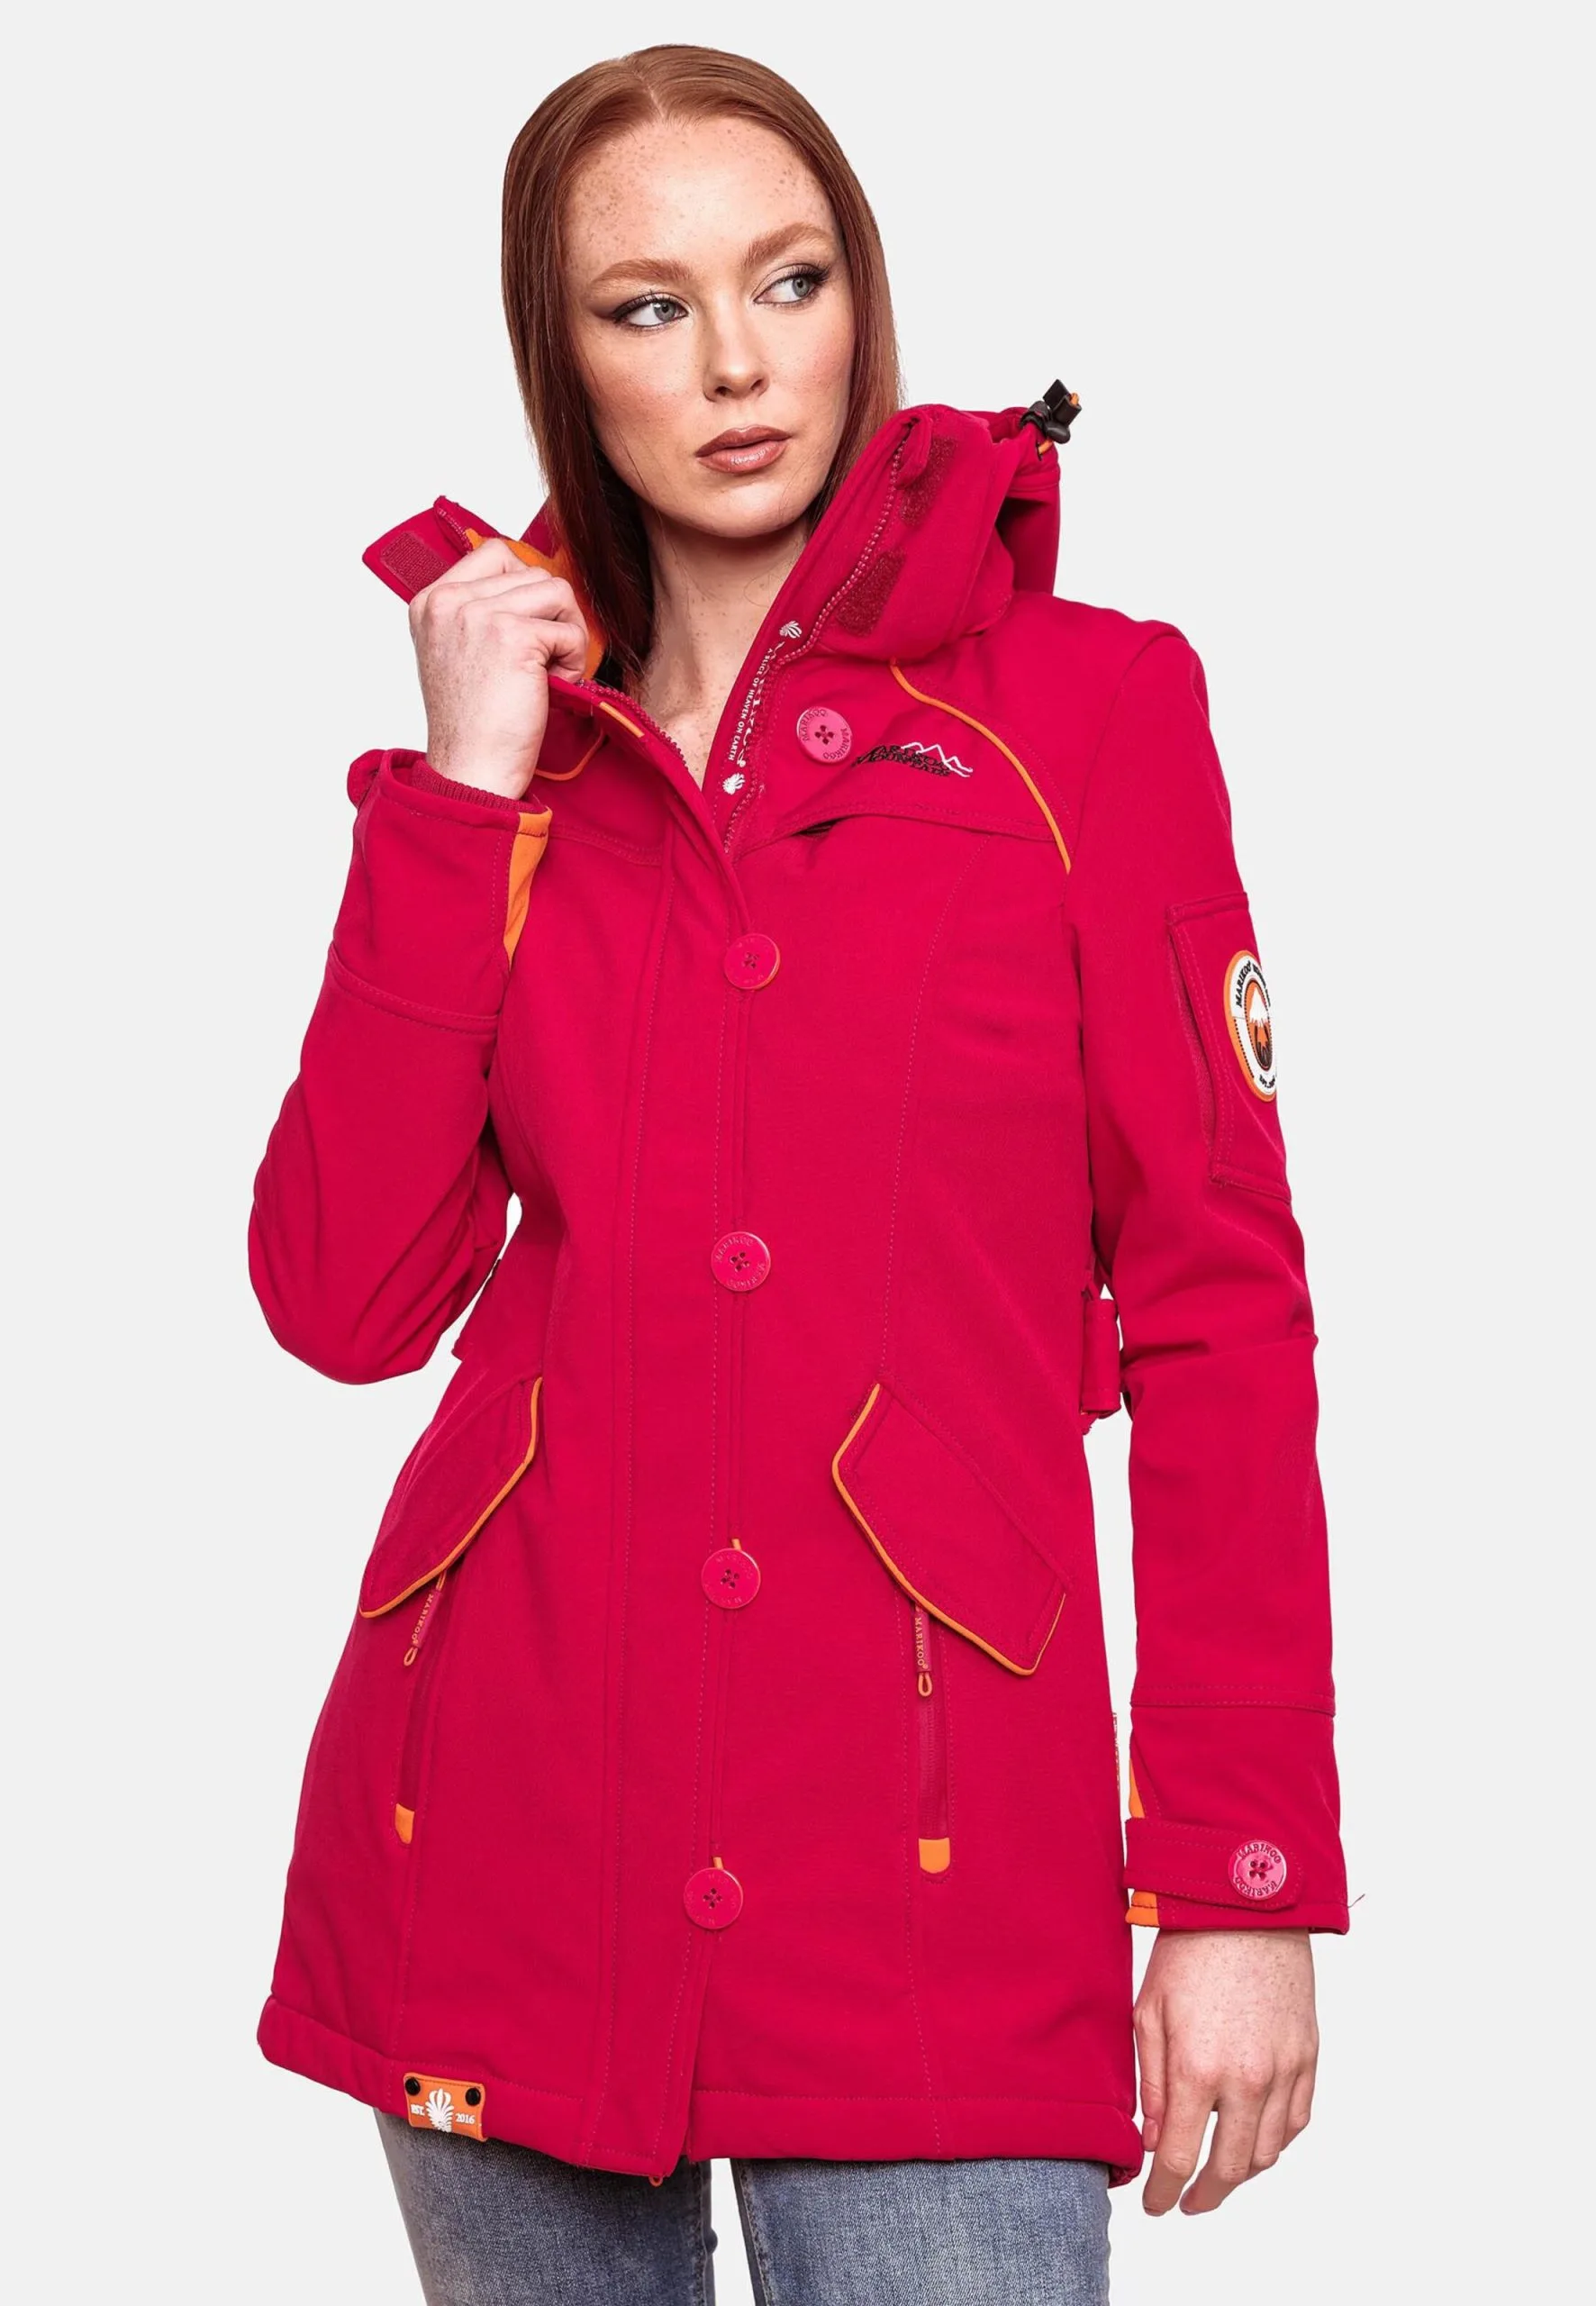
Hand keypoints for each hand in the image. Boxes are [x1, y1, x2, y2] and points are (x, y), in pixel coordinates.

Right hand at [409, 536, 589, 799]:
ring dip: (566, 632)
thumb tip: (531, 581)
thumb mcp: (459, 652)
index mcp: (430, 601)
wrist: (471, 770)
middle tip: (546, 657)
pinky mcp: (513, 635)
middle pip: (532, 570)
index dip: (527, 587)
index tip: (529, 628)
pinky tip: (554, 686)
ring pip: (556, 590)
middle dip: (551, 613)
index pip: (496, 554)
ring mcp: (478, 614)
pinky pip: (569, 629)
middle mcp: (448, 601)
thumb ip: (480, 612)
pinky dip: (575, 660)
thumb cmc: (473, 723)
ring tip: (552, 671)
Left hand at [1135, 1928, 1317, 2215]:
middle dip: (1205, 2195)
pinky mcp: (1308, 2057)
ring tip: (1218, 2174)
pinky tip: (1255, 2140)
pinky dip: (1275, 2141)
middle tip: (1186, 2202)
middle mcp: (1247, 2079)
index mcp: (1198, 2068)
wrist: (1247, 1906)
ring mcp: (1284, 2071)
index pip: (1181, 2158)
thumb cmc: (1190, 1951)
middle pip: (1230, 2168)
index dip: (1164, 2192)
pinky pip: (1296, 2121)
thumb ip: (1152, 2084)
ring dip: (1242, 2173)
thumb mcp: (1149, 2013)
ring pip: (1269, 2152)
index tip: (1156, 2206)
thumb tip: (1155, 2141)